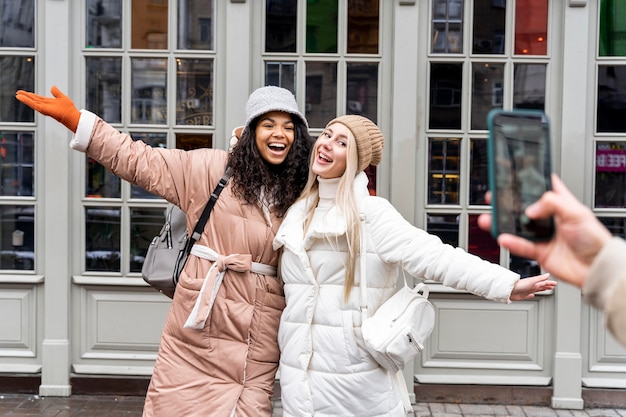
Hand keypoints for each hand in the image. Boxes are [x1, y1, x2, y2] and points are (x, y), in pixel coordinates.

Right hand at [15, 86, 79, 132]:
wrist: (71, 116)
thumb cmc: (69, 109)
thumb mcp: (62, 97)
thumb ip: (56, 92)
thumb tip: (53, 87)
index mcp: (49, 102)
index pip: (38, 98)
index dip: (31, 95)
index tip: (25, 92)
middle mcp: (45, 105)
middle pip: (33, 99)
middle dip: (26, 96)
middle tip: (18, 93)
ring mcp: (43, 107)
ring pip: (32, 102)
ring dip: (24, 98)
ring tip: (17, 95)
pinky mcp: (43, 109)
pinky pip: (33, 104)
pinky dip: (26, 101)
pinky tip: (21, 97)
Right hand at [478, 174, 611, 287]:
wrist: (596, 268)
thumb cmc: (595, 239)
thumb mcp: (576, 212)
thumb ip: (552, 203)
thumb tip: (531, 208)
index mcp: (561, 204)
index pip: (542, 188)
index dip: (529, 181)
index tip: (513, 175)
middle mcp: (550, 219)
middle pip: (524, 207)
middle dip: (508, 202)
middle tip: (494, 198)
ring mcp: (544, 235)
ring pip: (518, 227)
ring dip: (503, 223)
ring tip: (490, 219)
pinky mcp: (540, 251)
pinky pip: (521, 246)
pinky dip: (511, 242)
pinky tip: (503, 237)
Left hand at [510, 273, 556, 300]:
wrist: (509, 290)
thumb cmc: (519, 285)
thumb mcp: (532, 281)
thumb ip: (540, 278)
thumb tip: (548, 275)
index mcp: (534, 283)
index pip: (544, 283)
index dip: (550, 283)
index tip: (555, 283)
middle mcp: (531, 287)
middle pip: (541, 286)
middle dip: (547, 286)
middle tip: (553, 286)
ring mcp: (526, 291)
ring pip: (536, 290)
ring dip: (541, 290)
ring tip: (546, 289)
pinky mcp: (522, 296)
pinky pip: (528, 295)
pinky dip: (531, 295)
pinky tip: (532, 295)